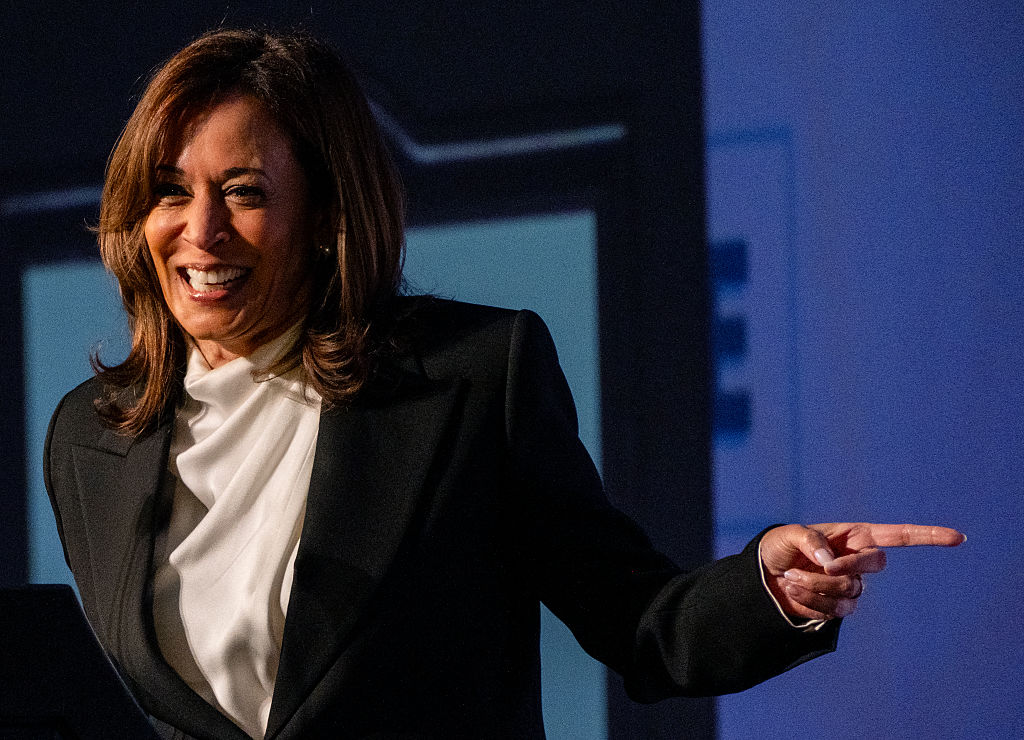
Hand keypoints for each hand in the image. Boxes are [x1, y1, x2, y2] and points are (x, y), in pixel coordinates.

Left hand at [760, 523, 964, 620]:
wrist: (763, 578)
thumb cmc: (778, 548)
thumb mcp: (788, 535)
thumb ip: (811, 541)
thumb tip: (832, 561)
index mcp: (853, 536)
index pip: (897, 536)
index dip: (926, 537)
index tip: (957, 538)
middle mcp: (857, 560)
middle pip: (876, 564)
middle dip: (849, 565)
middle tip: (820, 565)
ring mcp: (851, 585)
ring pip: (851, 590)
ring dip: (817, 585)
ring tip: (791, 577)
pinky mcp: (838, 607)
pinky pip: (836, 609)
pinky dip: (811, 600)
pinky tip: (793, 590)